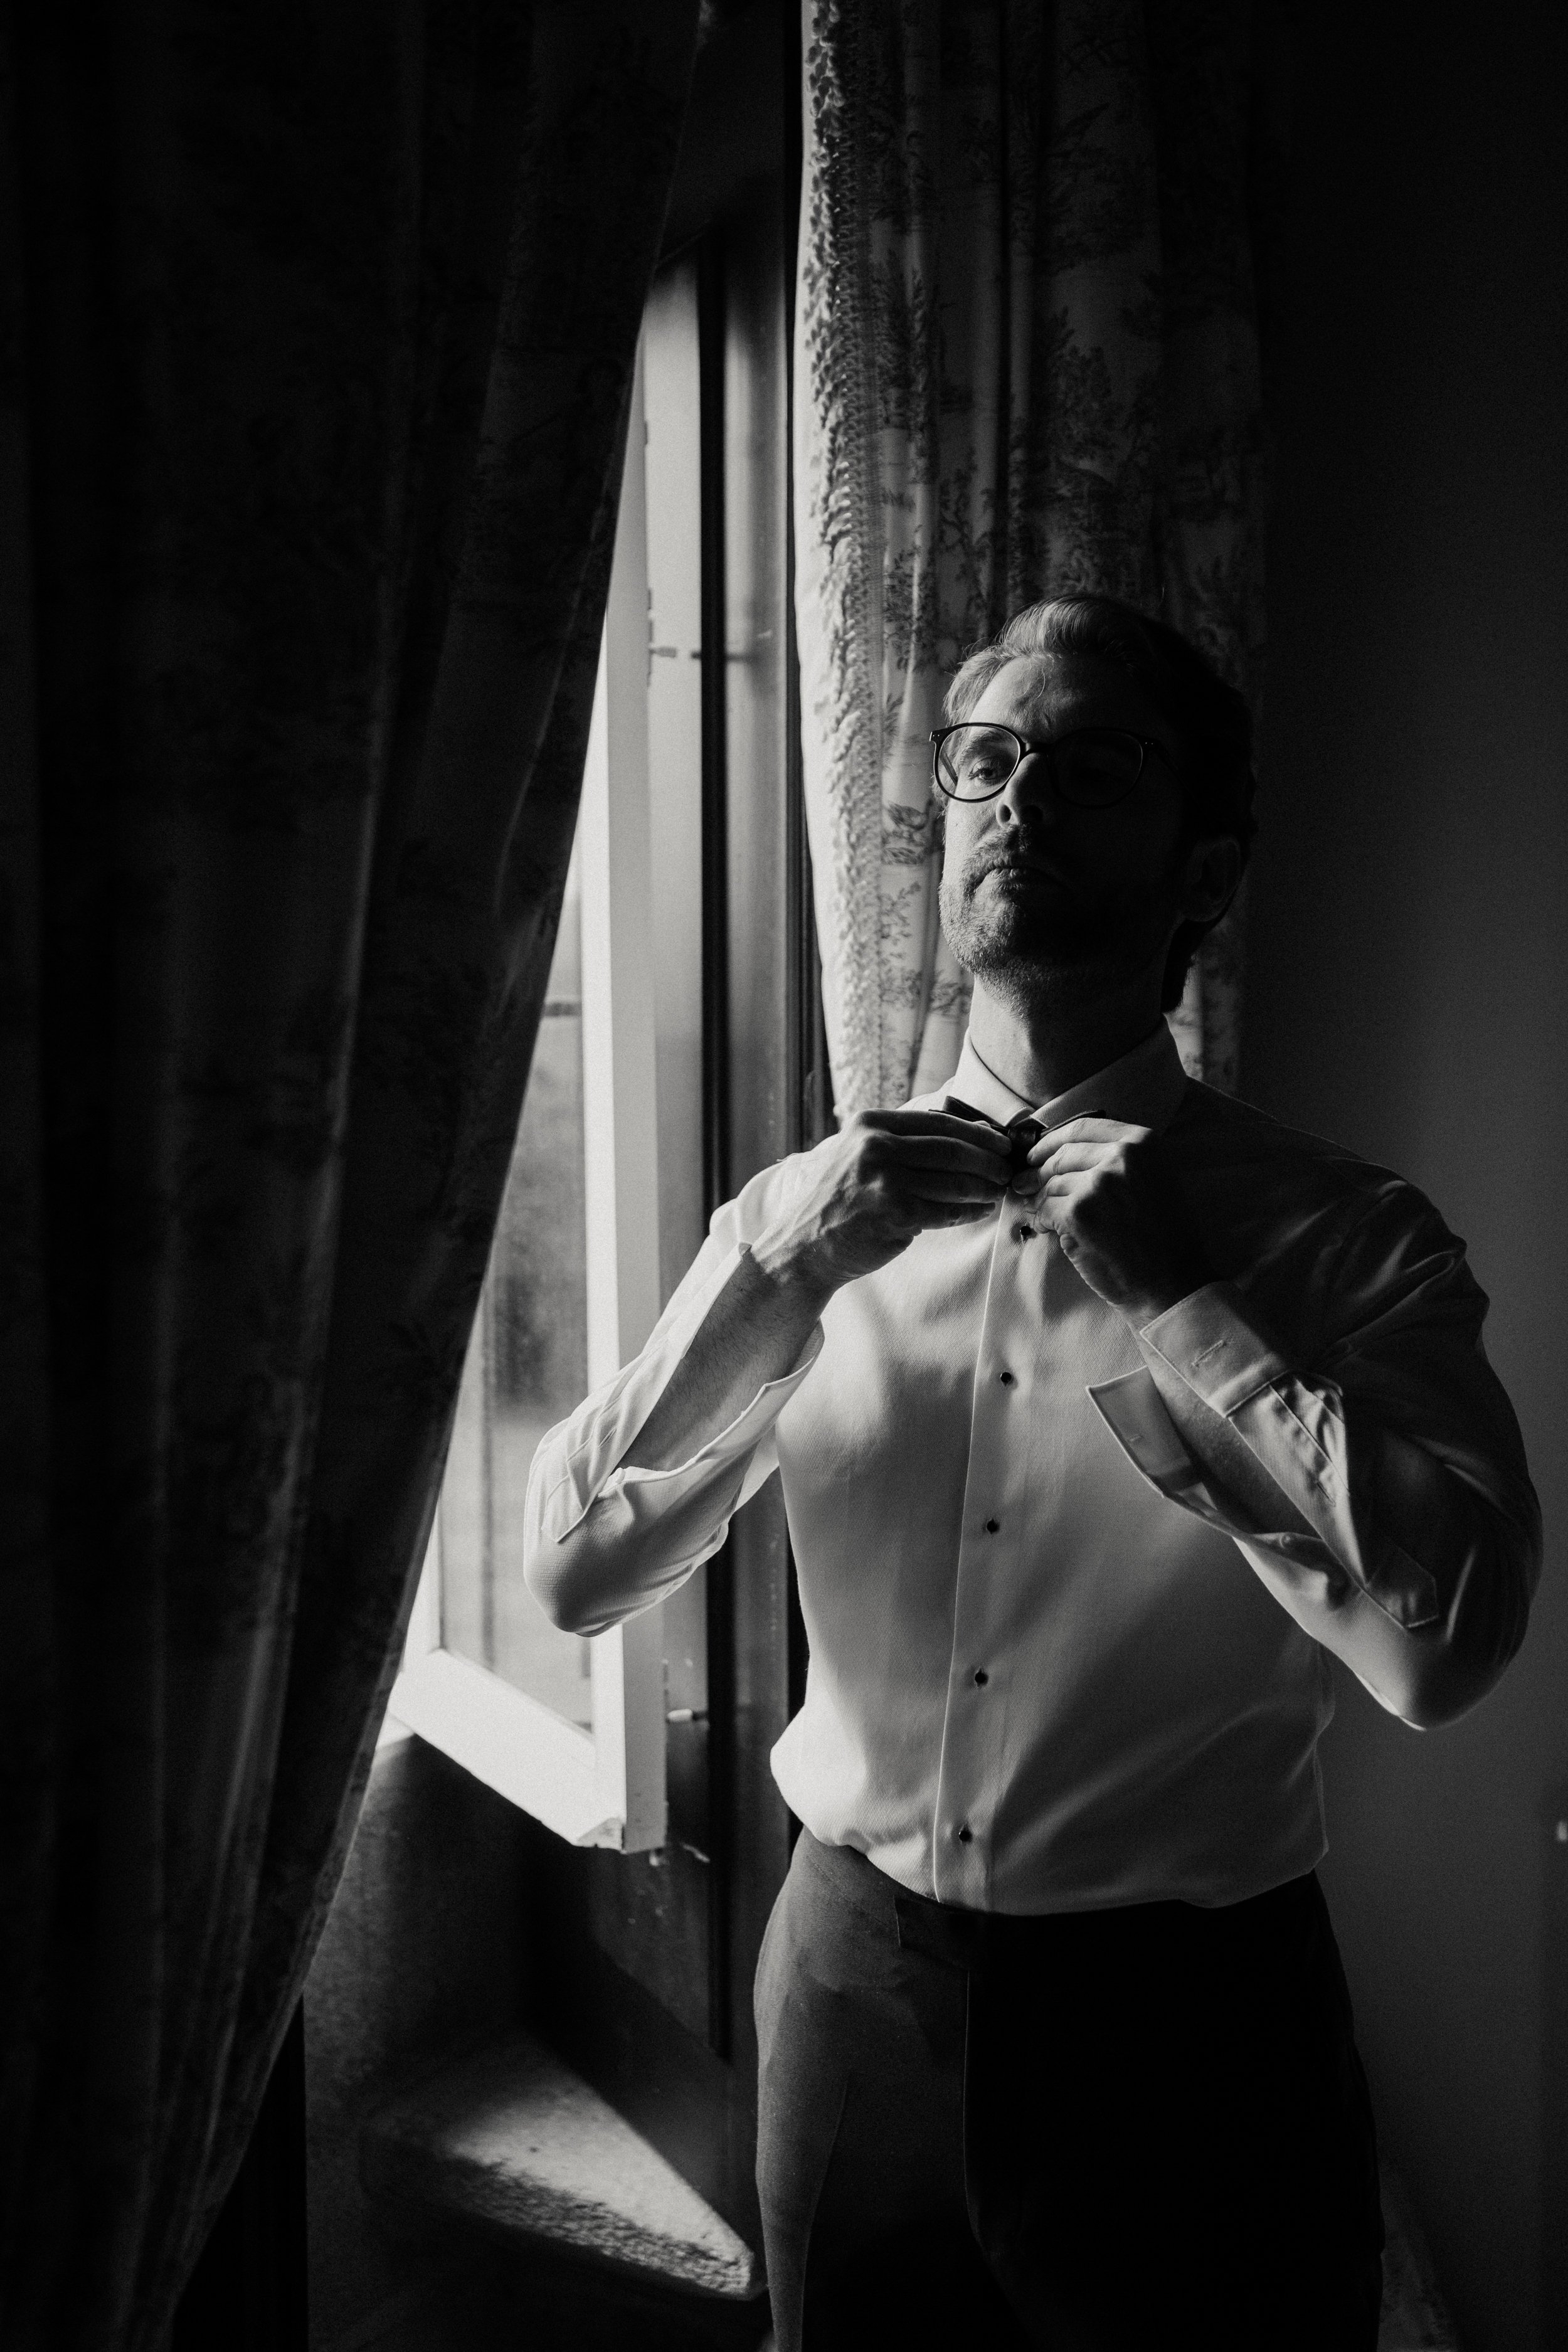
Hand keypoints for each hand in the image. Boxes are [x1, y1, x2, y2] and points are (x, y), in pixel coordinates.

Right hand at [754, 1109, 1013, 1297]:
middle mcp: (875, 1146)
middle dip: (989, 1160)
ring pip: (954, 1180)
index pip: (939, 1121)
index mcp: (870, 1123)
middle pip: (953, 1148)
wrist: (805, 1246)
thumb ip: (902, 1142)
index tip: (1000, 1143)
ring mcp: (884, 1180)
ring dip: (984, 1188)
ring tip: (998, 1192)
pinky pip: (946, 1211)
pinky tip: (980, 1211)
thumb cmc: (841, 1201)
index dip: (978, 1132)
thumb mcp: (861, 1154)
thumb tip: (965, 1139)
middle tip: (1007, 1170)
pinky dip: (969, 1211)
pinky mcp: (893, 1214)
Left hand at [1015, 1117, 1210, 1325]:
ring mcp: (1098, 1184)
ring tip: (1043, 1212)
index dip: (1052, 1141)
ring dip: (1040, 1199)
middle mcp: (1120, 1156)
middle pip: (1061, 1154)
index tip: (1037, 1153)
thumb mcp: (1153, 1178)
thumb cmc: (1164, 1235)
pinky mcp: (1079, 1214)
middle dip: (1038, 1171)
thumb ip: (1116, 1158)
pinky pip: (1045, 1209)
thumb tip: (1064, 1151)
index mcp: (1141, 1141)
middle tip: (1024, 1184)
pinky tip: (1046, 1228)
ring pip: (1050, 1183)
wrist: (1172, 1281)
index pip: (1082, 1127)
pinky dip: (1041, 1219)